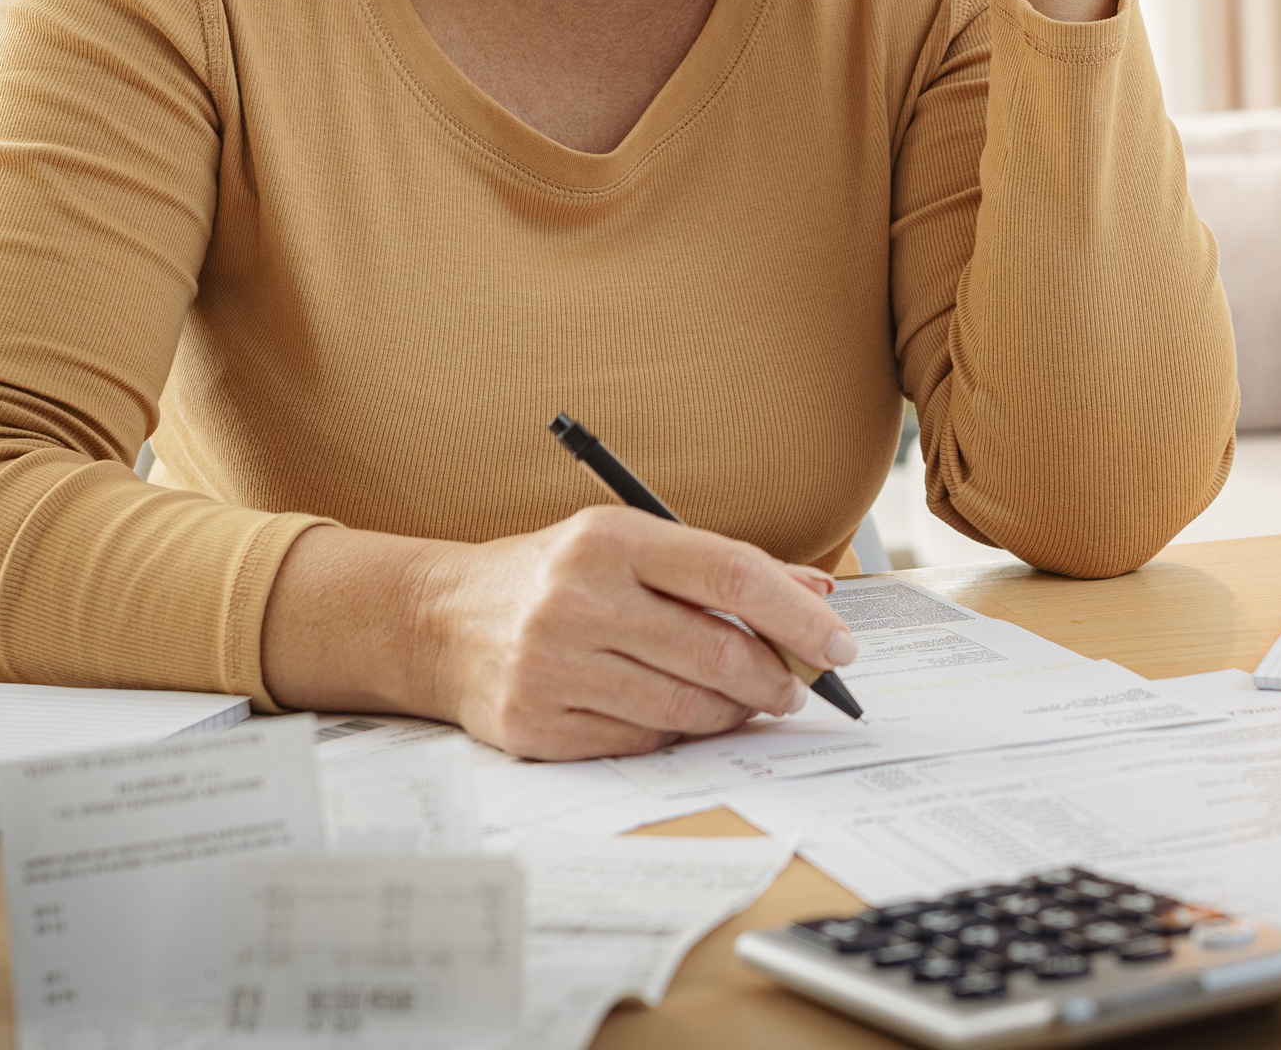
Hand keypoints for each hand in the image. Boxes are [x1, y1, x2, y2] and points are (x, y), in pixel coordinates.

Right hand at [262, 510, 857, 759]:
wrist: (440, 621)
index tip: (840, 645)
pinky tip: (679, 715)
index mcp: (609, 540)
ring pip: (687, 707)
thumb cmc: (555, 577)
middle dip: (777, 678)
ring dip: (733, 712)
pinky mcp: (537, 724)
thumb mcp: (630, 544)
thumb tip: (820, 597)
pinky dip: (677, 733)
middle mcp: (577, 599)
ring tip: (745, 701)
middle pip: (718, 652)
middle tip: (797, 688)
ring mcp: (552, 666)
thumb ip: (722, 568)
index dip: (799, 615)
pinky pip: (643, 742)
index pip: (731, 575)